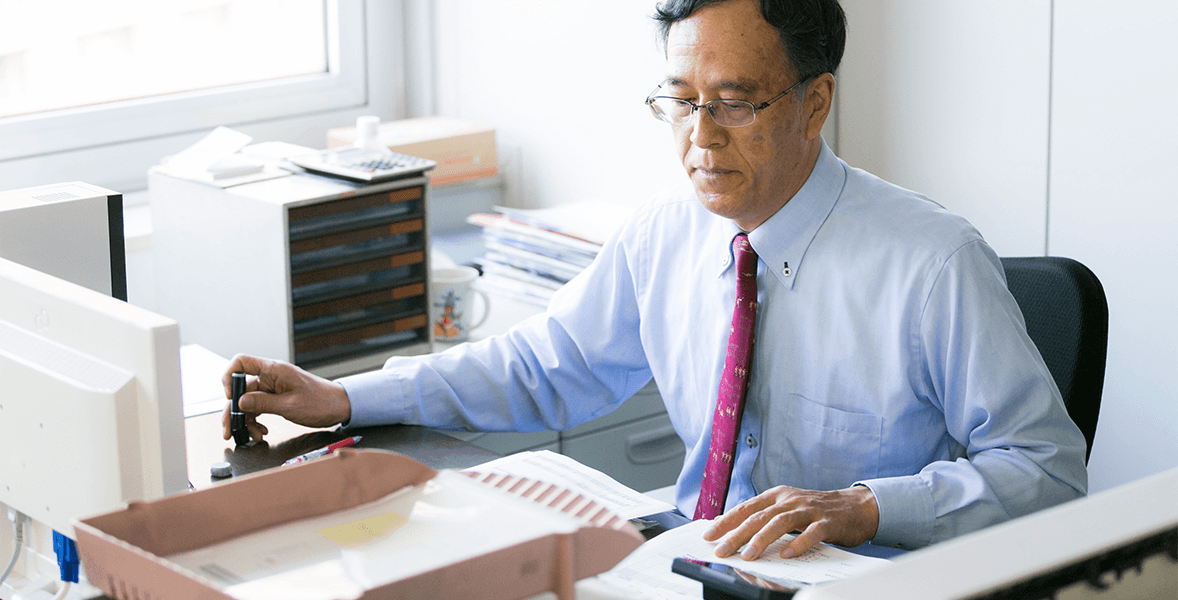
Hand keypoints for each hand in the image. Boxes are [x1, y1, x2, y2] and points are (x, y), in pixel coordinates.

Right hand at [220, 354, 351, 441]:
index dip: (229, 377)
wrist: (339, 407)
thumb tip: (239, 402)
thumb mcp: (289, 406)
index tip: (228, 397)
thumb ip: (263, 403)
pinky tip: (260, 431)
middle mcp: (271, 376)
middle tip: (229, 430)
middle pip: (240, 389)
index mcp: (274, 370)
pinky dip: (255, 420)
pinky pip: (257, 407)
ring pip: (247, 402)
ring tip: (251, 435)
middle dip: (233, 411)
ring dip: (245, 420)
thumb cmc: (321, 402)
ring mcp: (272, 387)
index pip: (241, 362)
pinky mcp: (275, 397)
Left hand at [702, 485, 878, 560]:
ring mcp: (809, 510)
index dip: (726, 520)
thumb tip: (730, 527)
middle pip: (758, 516)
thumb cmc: (816, 510)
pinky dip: (798, 544)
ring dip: (762, 540)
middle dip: (736, 534)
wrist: (855, 506)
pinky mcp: (828, 522)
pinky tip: (787, 555)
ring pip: (780, 523)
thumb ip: (763, 516)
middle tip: (721, 550)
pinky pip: (812, 534)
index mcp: (777, 495)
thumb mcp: (787, 507)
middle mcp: (790, 500)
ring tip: (748, 555)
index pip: (746, 507)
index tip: (708, 534)